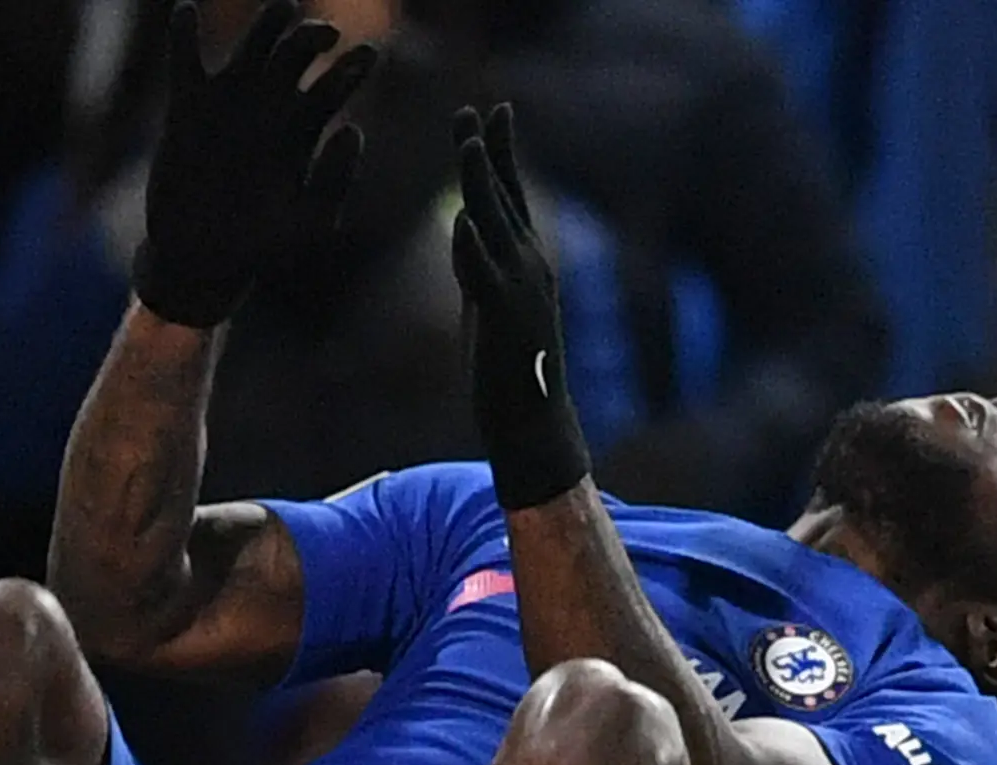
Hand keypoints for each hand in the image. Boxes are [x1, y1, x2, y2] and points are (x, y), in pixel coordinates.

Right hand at [132, 0, 378, 328]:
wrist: (201, 262)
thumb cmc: (260, 248)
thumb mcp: (309, 224)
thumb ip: (334, 181)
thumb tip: (350, 128)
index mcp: (303, 128)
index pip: (334, 83)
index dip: (352, 66)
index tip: (365, 56)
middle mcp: (269, 107)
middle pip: (298, 52)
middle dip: (314, 36)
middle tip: (326, 35)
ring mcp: (228, 103)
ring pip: (252, 44)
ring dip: (269, 22)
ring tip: (284, 9)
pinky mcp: (187, 109)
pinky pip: (184, 61)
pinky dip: (182, 34)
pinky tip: (186, 12)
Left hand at [449, 103, 590, 508]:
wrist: (532, 426)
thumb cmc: (508, 370)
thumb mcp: (485, 304)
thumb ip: (477, 264)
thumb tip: (464, 225)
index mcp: (525, 263)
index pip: (510, 197)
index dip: (499, 154)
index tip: (488, 113)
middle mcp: (530, 268)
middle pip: (506, 198)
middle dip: (490, 151)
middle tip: (474, 107)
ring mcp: (520, 292)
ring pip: (498, 227)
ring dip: (484, 183)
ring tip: (468, 144)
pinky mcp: (503, 321)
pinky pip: (485, 278)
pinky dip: (474, 249)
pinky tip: (464, 221)